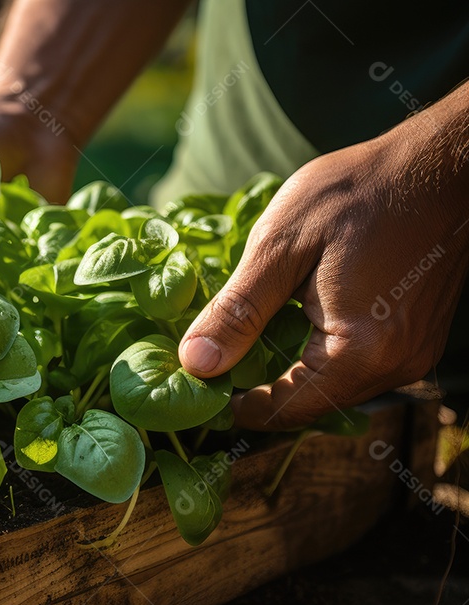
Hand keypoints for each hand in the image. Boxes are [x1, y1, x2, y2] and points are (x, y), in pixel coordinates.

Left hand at [178, 120, 468, 429]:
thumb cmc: (360, 194)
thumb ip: (237, 312)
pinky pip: (356, 366)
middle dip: (259, 388)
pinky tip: (289, 326)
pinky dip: (317, 355)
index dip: (236, 406)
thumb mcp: (280, 247)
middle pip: (309, 404)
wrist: (440, 163)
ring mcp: (411, 355)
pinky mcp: (416, 339)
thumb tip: (195, 363)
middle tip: (212, 365)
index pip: (284, 410)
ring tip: (244, 343)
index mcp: (359, 352)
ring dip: (288, 372)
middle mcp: (394, 367)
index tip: (197, 387)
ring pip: (333, 387)